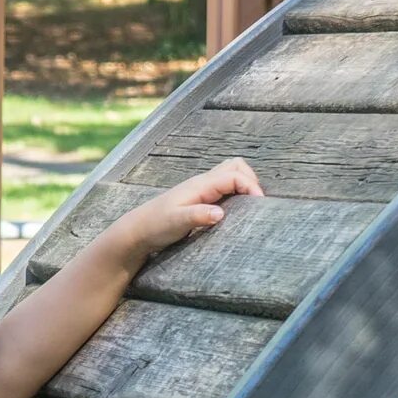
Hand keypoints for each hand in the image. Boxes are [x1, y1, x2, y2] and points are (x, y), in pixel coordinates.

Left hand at [107, 158, 259, 265]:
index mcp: (201, 185)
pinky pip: (224, 189)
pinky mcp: (201, 200)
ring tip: (250, 206)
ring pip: (230, 175)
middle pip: (235, 167)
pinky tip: (236, 212)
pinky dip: (236, 193)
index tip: (259, 205)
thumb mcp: (177, 222)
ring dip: (244, 185)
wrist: (138, 231)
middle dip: (251, 180)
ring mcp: (202, 190)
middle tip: (256, 203)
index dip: (251, 186)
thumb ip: (198, 216)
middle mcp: (203, 183)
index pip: (234, 175)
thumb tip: (220, 213)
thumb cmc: (156, 225)